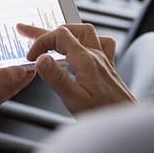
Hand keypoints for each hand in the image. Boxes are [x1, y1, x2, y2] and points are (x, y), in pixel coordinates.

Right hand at [17, 23, 135, 114]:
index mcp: (85, 59)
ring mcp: (103, 60)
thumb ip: (56, 77)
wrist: (126, 122)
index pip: (59, 35)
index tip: (31, 57)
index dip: (41, 42)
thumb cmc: (103, 114)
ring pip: (85, 32)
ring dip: (66, 31)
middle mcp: (95, 55)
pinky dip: (87, 41)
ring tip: (52, 35)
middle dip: (46, 30)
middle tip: (26, 31)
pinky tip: (81, 48)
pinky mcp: (107, 68)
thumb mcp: (73, 99)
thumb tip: (41, 58)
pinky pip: (100, 43)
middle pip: (69, 30)